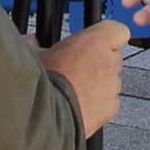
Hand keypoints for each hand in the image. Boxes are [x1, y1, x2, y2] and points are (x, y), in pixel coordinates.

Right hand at [37, 21, 129, 135]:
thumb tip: (31, 41)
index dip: (107, 37)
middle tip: (78, 69)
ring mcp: (112, 87)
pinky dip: (100, 106)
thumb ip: (37, 45)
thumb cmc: (41, 83)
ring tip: (77, 92)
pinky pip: (110, 104)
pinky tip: (81, 107)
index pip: (118, 30)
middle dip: (100, 63)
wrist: (43, 118)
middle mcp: (108, 62)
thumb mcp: (34, 56)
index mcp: (94, 42)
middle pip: (114, 57)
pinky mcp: (110, 110)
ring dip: (100, 85)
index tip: (95, 42)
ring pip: (113, 81)